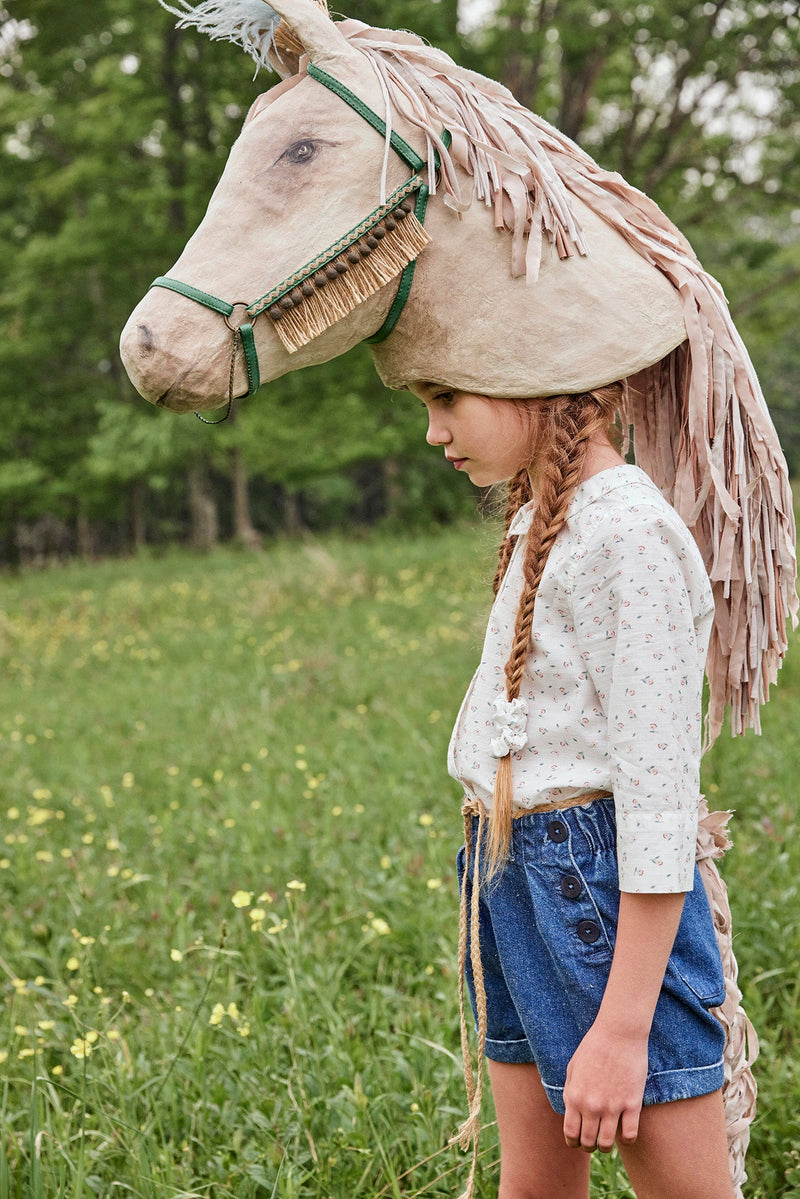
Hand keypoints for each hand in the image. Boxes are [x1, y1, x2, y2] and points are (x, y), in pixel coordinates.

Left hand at [562, 1021, 648, 1152]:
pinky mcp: (632, 1104)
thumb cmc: (594, 1046)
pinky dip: (627, 1139)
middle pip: (587, 1142)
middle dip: (588, 1146)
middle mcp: (591, 1105)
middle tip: (592, 1143)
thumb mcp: (573, 1067)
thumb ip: (570, 1091)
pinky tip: (625, 1131)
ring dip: (605, 1146)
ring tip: (606, 1141)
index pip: (570, 1133)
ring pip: (606, 1144)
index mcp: (574, 1096)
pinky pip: (629, 1135)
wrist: (618, 1033)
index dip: (573, 1143)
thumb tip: (570, 1111)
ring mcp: (613, 1107)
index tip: (577, 1143)